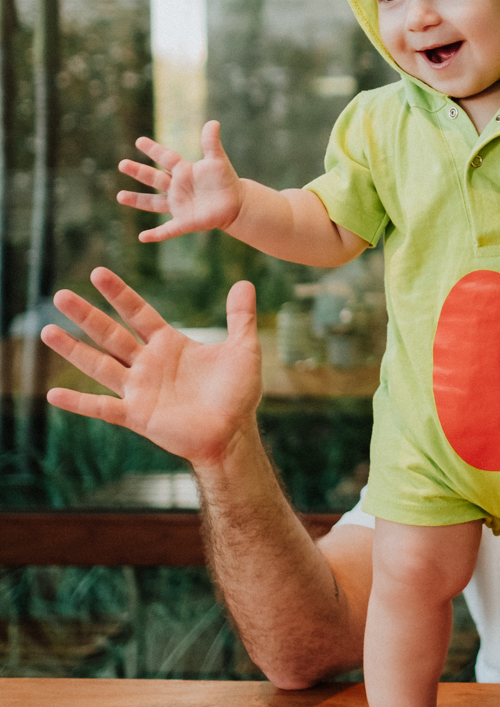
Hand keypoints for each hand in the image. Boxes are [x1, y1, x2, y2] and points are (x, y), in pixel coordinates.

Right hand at [42, 268, 261, 467]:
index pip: (138, 312)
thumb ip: (240, 317)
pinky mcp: (137, 416)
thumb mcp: (242, 349)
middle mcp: (148, 363)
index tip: (98, 272)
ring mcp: (139, 390)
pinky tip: (53, 393)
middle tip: (60, 295)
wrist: (233, 434)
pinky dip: (78, 402)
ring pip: (99, 365)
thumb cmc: (236, 393)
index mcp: (168, 344)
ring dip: (73, 350)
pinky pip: (102, 408)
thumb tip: (245, 283)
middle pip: (110, 334)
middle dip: (86, 315)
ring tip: (47, 331)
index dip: (119, 293)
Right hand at [118, 120, 241, 243]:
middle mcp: (177, 188)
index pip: (166, 158)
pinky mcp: (184, 222)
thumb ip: (211, 143)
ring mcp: (178, 205)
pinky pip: (167, 230)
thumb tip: (213, 122)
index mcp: (183, 171)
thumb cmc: (225, 180)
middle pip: (154, 178)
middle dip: (139, 172)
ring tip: (120, 196)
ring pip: (154, 203)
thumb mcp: (218, 160)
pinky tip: (142, 237)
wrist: (235, 203)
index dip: (154, 149)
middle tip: (122, 164)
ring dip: (137, 200)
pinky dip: (156, 234)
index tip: (139, 141)